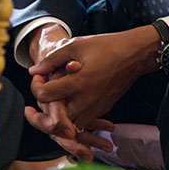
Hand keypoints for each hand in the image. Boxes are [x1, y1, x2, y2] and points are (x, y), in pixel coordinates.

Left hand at [29, 26, 158, 131]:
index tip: (39, 76)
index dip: (36, 85)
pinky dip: (71, 114)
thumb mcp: (76, 46)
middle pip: (53, 117)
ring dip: (57, 112)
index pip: (44, 95)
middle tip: (42, 91)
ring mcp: (94, 108)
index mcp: (77, 84)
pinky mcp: (101, 110)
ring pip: (66, 123)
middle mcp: (85, 101)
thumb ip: (52, 60)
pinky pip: (80, 121)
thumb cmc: (106, 47)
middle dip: (44, 105)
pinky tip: (69, 98)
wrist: (133, 55)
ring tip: (55, 95)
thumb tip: (35, 71)